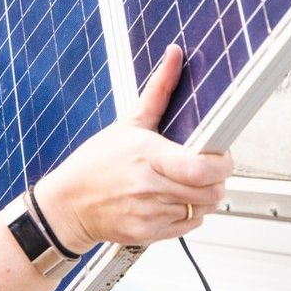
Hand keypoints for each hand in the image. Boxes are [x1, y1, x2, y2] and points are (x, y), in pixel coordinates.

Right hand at [33, 45, 233, 251]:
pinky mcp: (150, 234)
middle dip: (217, 179)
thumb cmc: (95, 163)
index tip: (221, 155)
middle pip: (211, 191)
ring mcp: (151, 214)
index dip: (222, 164)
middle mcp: (151, 188)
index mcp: (149, 156)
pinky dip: (190, 213)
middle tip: (205, 167)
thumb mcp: (128, 124)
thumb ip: (159, 89)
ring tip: (185, 182)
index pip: (202, 168)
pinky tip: (172, 199)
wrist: (67, 205)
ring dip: (203, 196)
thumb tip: (174, 55)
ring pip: (204, 209)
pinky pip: (190, 226)